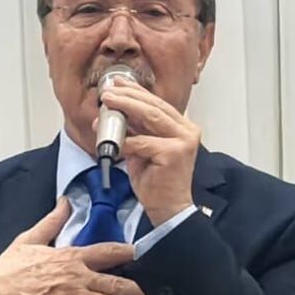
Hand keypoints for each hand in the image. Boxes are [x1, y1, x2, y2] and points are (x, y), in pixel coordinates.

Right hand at [0, 196, 158, 294]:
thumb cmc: (9, 266)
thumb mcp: (30, 238)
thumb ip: (52, 221)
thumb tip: (65, 201)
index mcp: (71, 257)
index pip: (107, 252)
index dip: (128, 252)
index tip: (146, 254)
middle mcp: (77, 277)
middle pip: (116, 283)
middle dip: (141, 289)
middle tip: (162, 293)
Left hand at [97, 77, 199, 225]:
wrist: (169, 209)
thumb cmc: (158, 182)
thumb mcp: (143, 150)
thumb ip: (136, 131)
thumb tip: (113, 114)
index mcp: (183, 128)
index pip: (158, 104)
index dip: (137, 92)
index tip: (119, 85)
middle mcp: (186, 131)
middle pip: (154, 106)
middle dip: (128, 96)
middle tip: (108, 92)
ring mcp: (182, 141)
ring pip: (150, 117)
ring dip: (125, 108)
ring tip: (107, 103)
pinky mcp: (172, 153)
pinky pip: (142, 142)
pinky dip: (124, 141)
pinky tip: (112, 142)